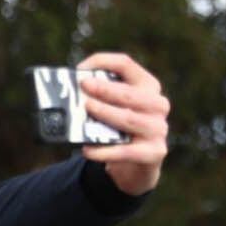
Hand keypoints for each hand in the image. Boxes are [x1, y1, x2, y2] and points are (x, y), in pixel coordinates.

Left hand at [75, 51, 168, 195]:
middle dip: (105, 89)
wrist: (136, 164)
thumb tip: (68, 92)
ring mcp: (158, 129)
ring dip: (105, 113)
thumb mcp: (114, 108)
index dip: (103, 62)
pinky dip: (104, 151)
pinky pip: (126, 151)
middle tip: (83, 86)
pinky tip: (87, 149)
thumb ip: (99, 97)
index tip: (80, 69)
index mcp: (147, 86)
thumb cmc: (119, 128)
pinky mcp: (154, 152)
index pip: (126, 65)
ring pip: (129, 119)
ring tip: (86, 110)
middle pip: (130, 93)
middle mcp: (157, 105)